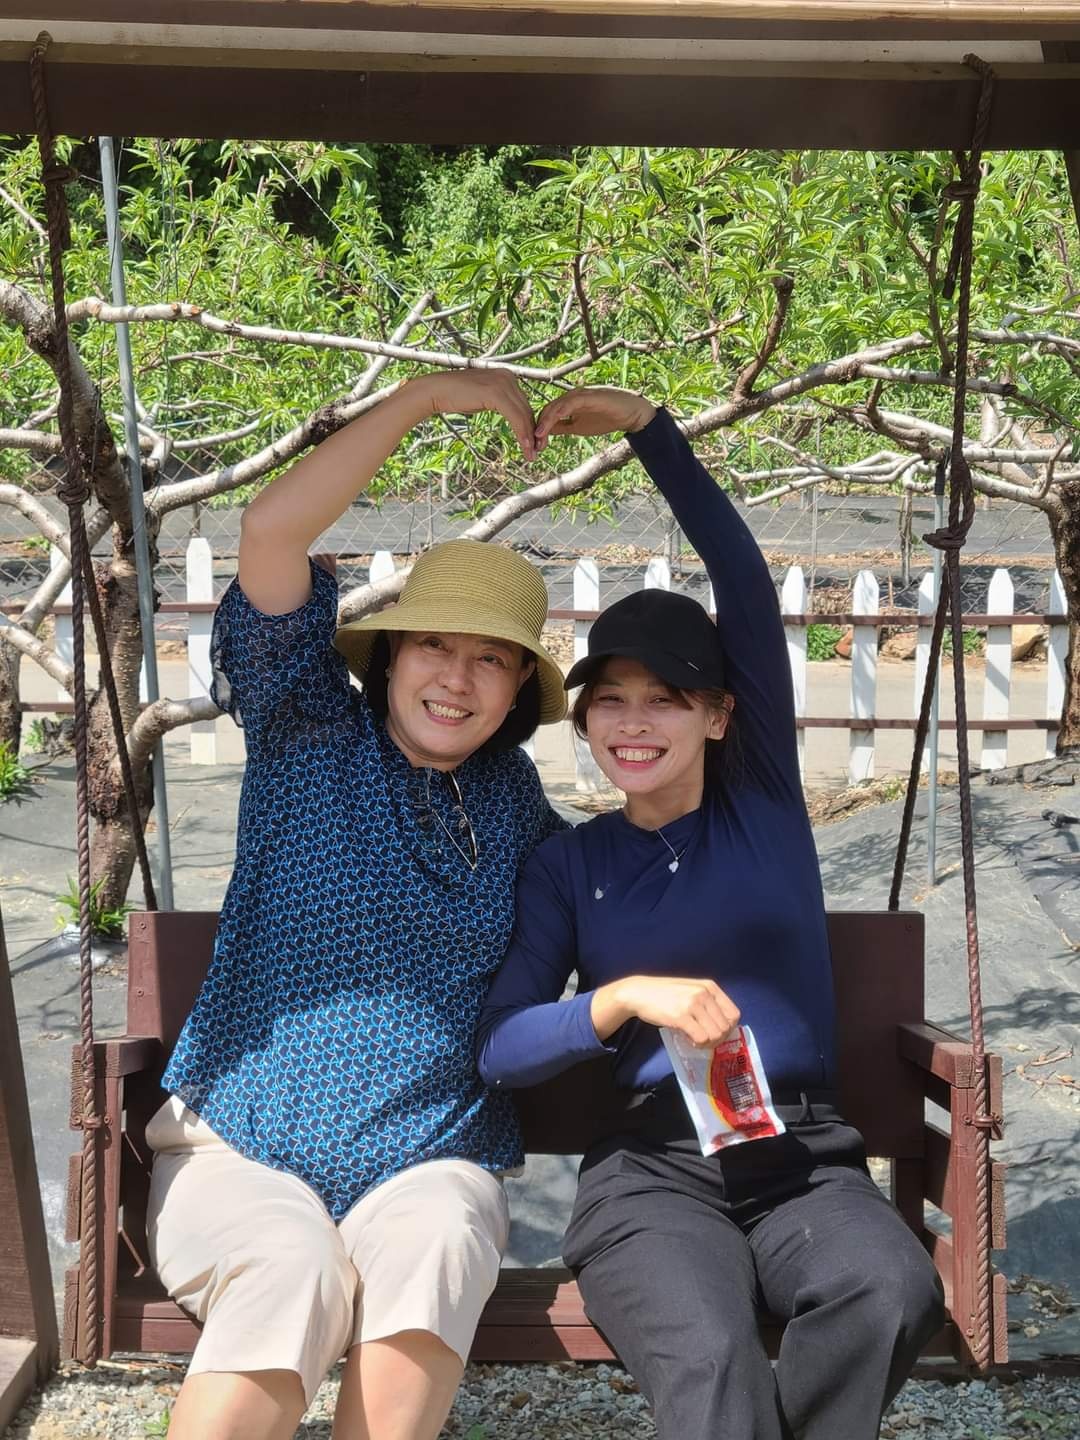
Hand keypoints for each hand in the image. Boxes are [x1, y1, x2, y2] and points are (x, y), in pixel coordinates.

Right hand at [420, 369, 538, 460]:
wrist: (436, 390)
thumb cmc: (456, 397)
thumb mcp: (484, 399)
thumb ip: (500, 403)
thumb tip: (514, 416)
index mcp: (506, 377)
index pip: (524, 404)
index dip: (530, 425)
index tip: (534, 443)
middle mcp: (508, 377)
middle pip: (527, 409)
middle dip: (534, 433)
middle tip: (537, 452)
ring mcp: (503, 383)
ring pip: (523, 415)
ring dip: (529, 437)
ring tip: (531, 455)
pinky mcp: (496, 392)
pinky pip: (515, 416)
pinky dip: (522, 433)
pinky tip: (525, 446)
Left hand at [535, 387, 655, 448]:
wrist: (630, 414)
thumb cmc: (607, 419)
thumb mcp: (579, 427)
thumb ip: (562, 427)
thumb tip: (545, 432)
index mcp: (568, 403)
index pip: (547, 414)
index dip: (539, 429)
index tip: (534, 446)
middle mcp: (570, 396)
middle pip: (547, 409)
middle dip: (538, 427)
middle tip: (533, 445)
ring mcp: (578, 394)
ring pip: (554, 406)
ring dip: (544, 422)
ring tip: (536, 437)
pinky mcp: (587, 396)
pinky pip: (567, 404)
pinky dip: (556, 414)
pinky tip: (549, 426)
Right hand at [591, 975, 739, 1047]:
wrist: (640, 992)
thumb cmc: (665, 994)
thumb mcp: (691, 990)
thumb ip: (707, 1003)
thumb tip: (723, 1026)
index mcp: (710, 987)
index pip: (734, 1014)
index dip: (727, 1028)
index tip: (715, 1032)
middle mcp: (704, 994)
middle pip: (725, 1028)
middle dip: (717, 1039)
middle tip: (703, 1039)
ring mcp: (693, 1004)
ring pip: (715, 1035)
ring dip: (707, 1043)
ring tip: (695, 1039)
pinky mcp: (681, 1016)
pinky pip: (701, 1038)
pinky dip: (697, 1044)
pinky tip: (687, 1039)